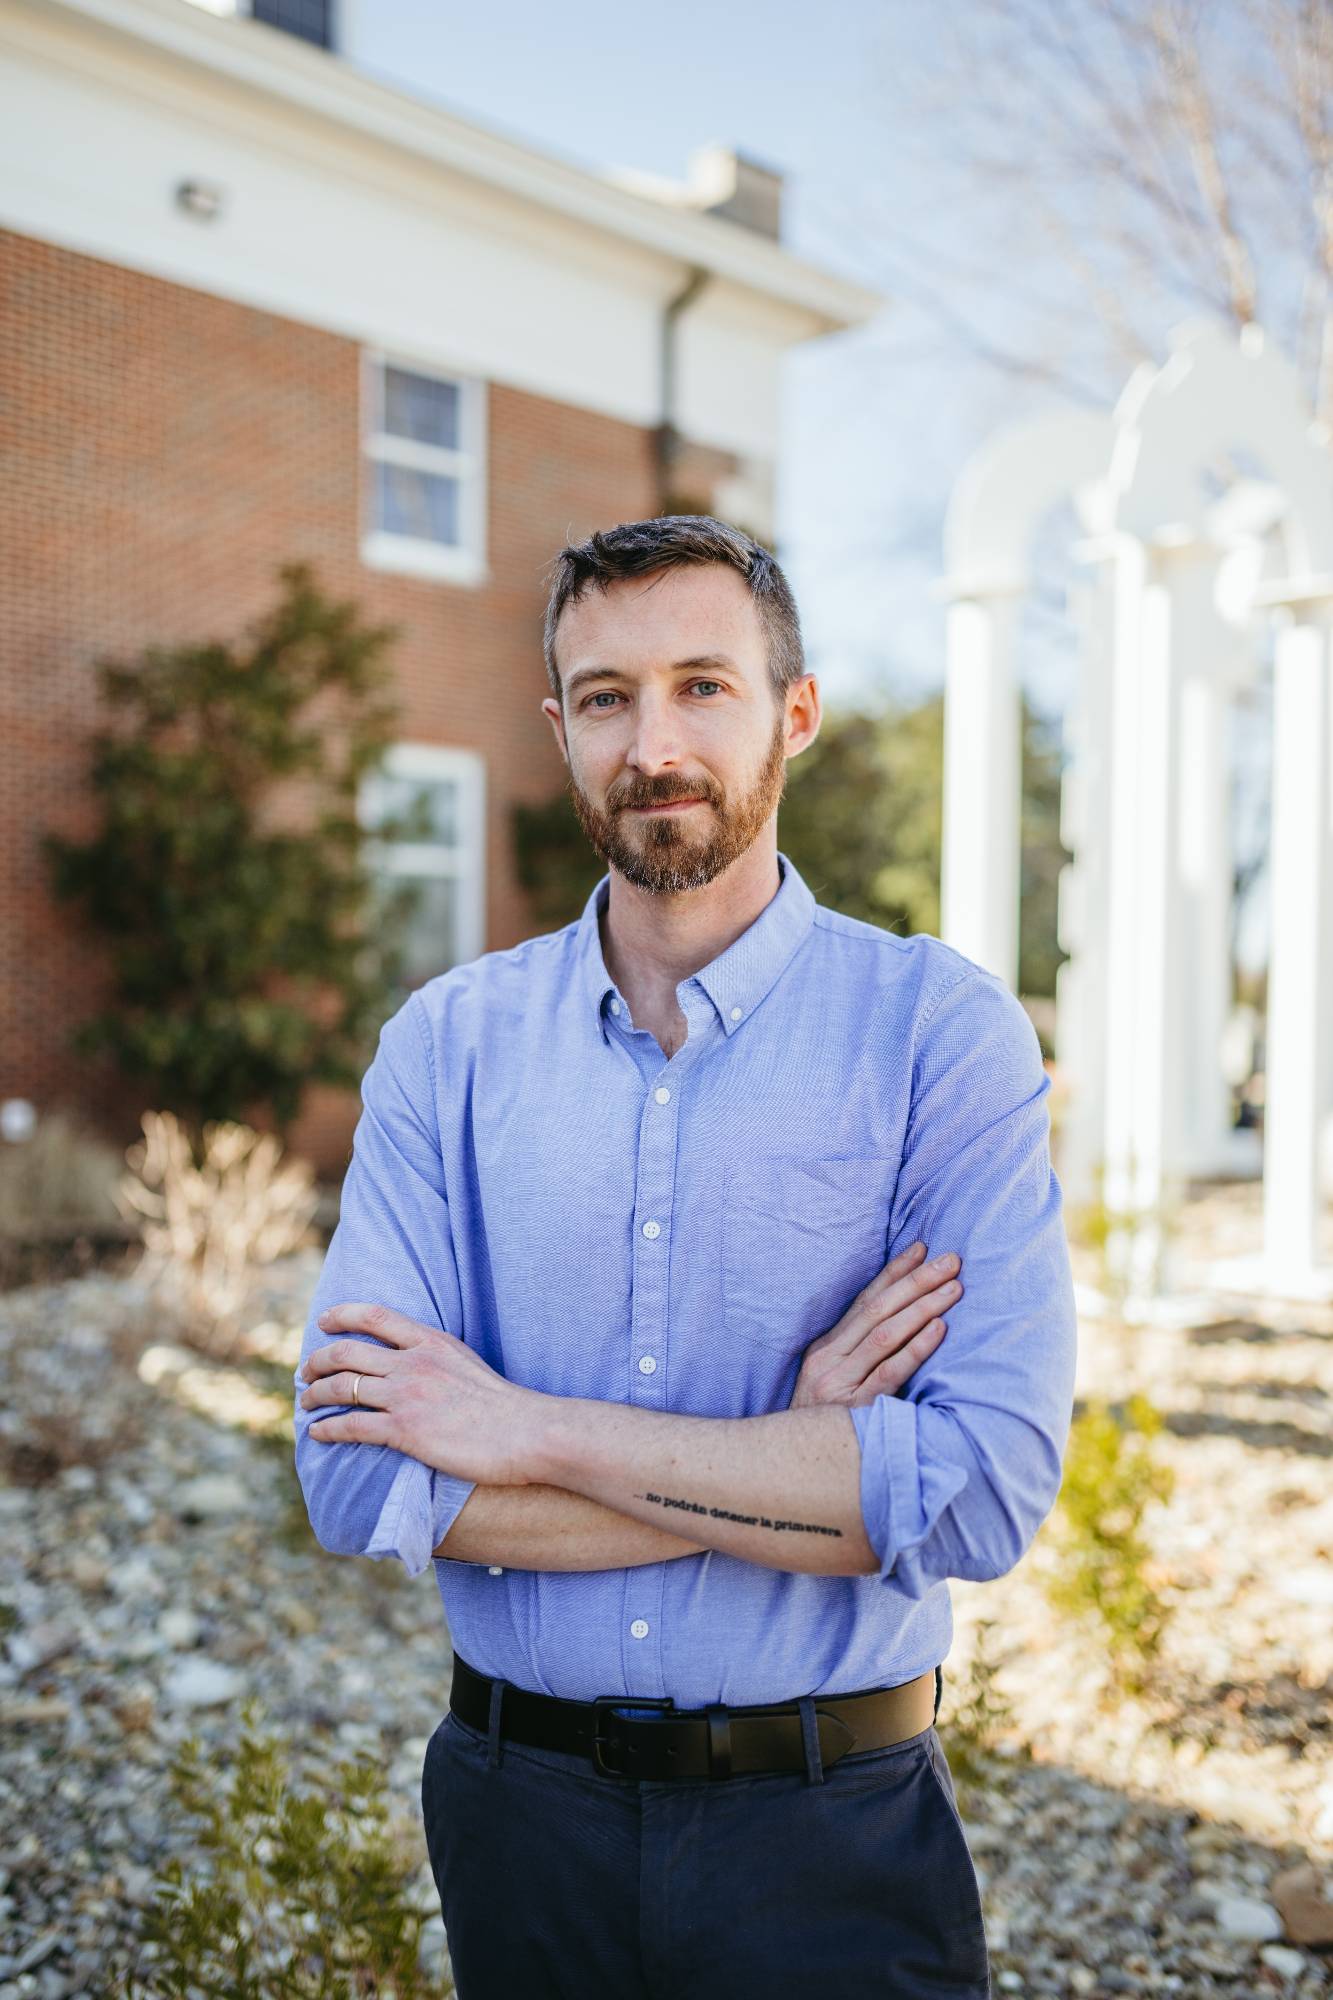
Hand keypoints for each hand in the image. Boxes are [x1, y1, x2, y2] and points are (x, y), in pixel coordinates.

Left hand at [297, 1303, 549, 1484]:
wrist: (527, 1432)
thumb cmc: (504, 1405)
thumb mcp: (466, 1362)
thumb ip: (436, 1357)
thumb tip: (412, 1361)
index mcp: (431, 1341)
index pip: (374, 1316)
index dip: (342, 1315)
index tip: (323, 1322)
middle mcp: (413, 1363)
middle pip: (346, 1352)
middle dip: (317, 1361)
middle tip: (306, 1371)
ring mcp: (407, 1397)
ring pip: (342, 1388)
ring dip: (316, 1395)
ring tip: (307, 1403)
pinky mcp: (405, 1432)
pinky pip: (351, 1426)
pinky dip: (328, 1428)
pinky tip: (319, 1432)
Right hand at [789, 1241, 961, 1410]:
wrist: (791, 1469)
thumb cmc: (822, 1424)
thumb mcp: (828, 1381)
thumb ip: (854, 1354)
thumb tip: (896, 1321)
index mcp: (823, 1348)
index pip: (865, 1300)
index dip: (894, 1272)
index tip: (922, 1249)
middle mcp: (829, 1360)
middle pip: (879, 1310)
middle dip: (917, 1281)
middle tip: (951, 1261)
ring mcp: (841, 1383)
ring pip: (887, 1334)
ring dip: (923, 1307)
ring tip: (954, 1288)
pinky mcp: (856, 1409)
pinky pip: (891, 1372)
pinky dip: (916, 1348)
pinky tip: (939, 1329)